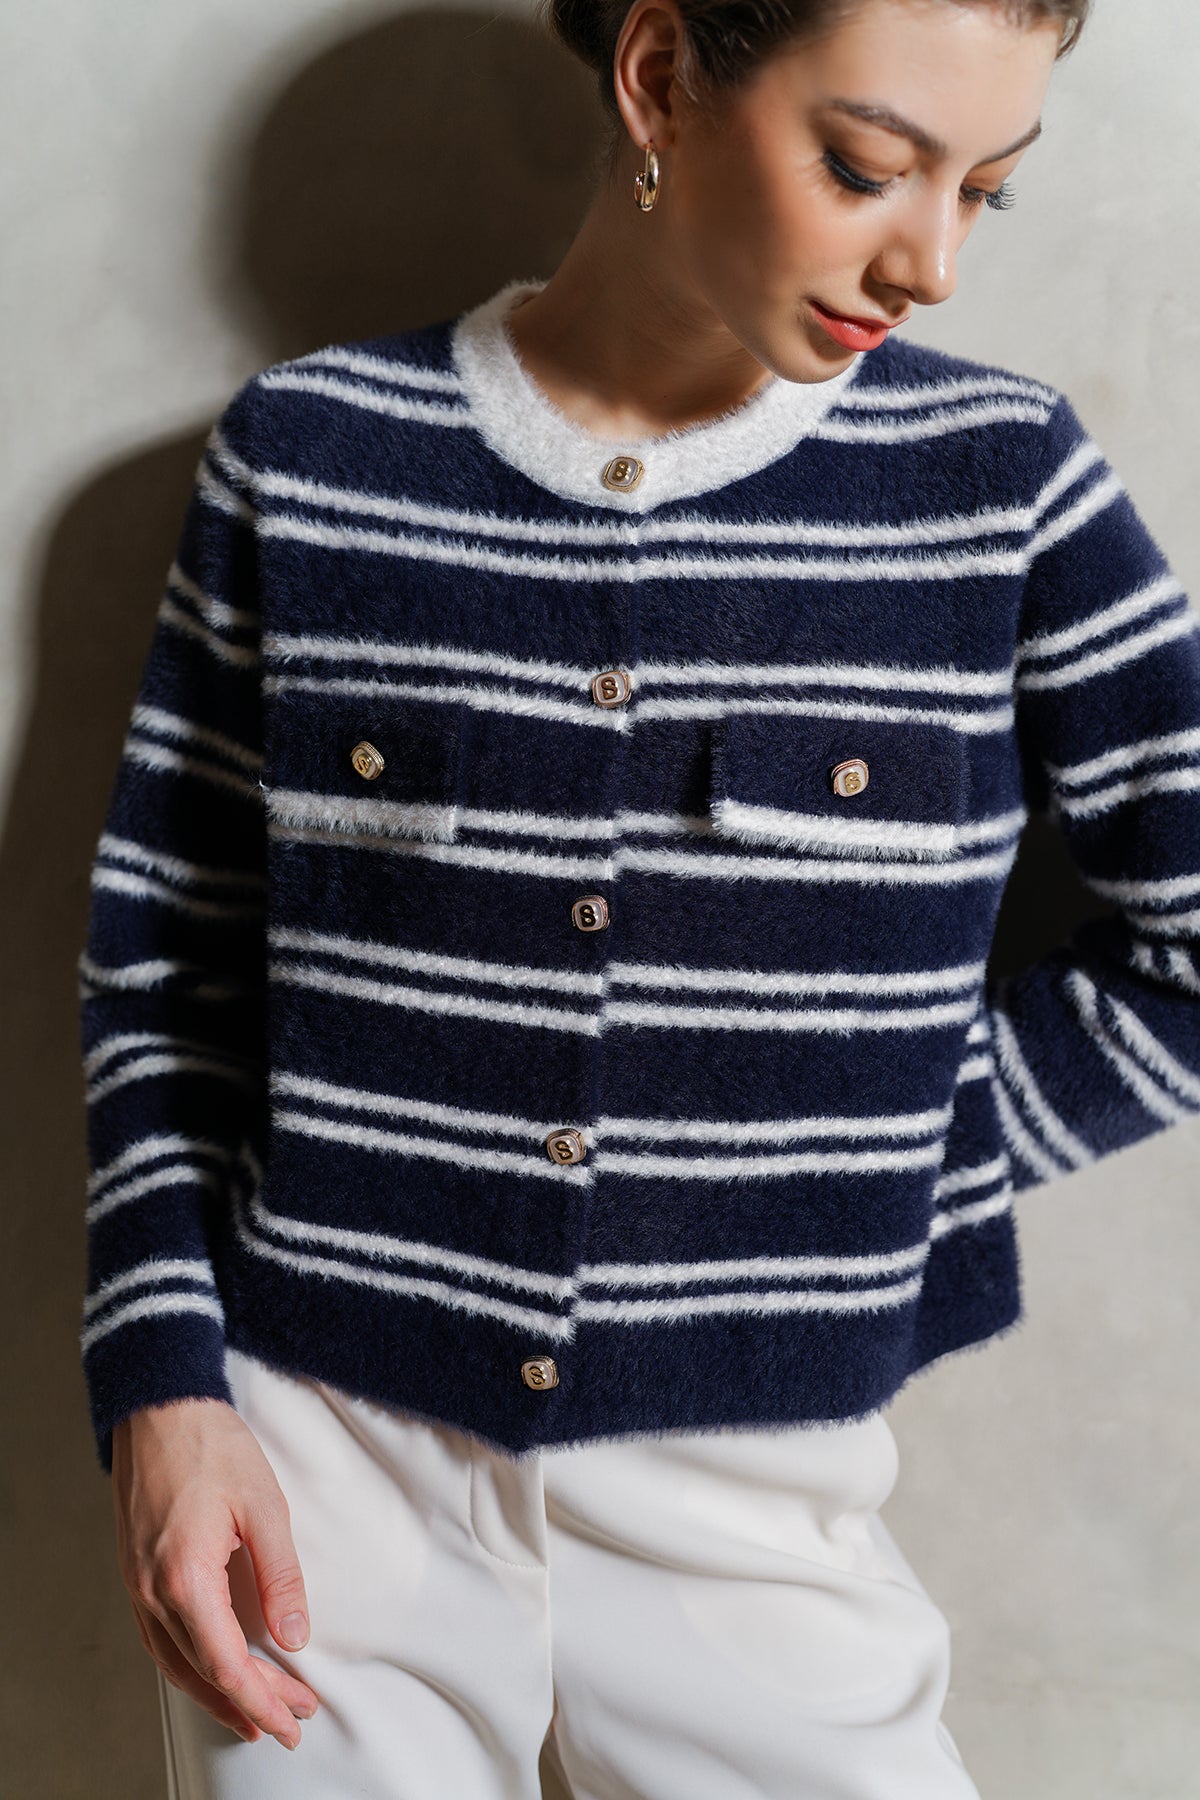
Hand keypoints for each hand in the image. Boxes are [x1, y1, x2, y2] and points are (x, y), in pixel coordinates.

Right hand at [111, 1396, 320, 1748]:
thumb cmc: (211, 1446)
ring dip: (217, 1692)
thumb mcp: (264, 1506)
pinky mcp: (136, 1573)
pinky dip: (190, 1665)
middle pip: (202, 1671)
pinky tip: (212, 1669)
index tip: (294, 1716)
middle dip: (249, 1702)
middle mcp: (153, 1591)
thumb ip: (281, 1575)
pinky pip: (161, 1638)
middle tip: (292, 1718)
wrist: (159, 1408)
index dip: (262, 1698)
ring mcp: (138, 1585)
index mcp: (186, 1578)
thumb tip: (295, 1635)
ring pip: (175, 1662)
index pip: (226, 1663)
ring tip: (256, 1712)